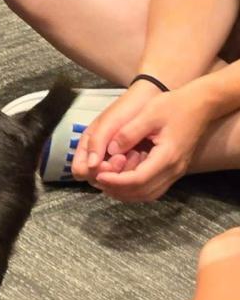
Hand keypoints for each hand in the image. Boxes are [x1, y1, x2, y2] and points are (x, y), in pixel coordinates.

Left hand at [84, 82, 214, 202]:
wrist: (201, 105)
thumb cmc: (175, 105)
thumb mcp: (149, 113)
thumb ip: (129, 133)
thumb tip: (111, 150)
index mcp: (167, 156)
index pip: (138, 180)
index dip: (116, 181)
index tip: (98, 175)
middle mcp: (174, 169)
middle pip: (143, 192)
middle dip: (118, 190)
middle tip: (98, 180)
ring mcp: (176, 171)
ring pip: (149, 194)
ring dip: (127, 193)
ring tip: (107, 183)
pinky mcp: (175, 169)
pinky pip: (155, 188)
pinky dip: (137, 189)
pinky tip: (123, 181)